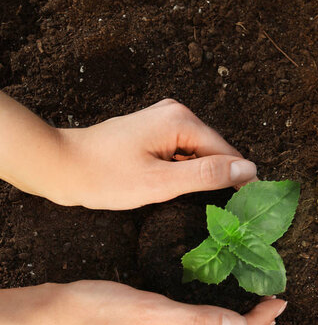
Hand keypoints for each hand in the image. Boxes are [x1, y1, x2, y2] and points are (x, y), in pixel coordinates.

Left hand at [58, 98, 256, 208]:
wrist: (62, 166)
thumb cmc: (105, 177)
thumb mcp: (161, 182)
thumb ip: (207, 175)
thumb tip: (249, 170)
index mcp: (181, 120)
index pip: (226, 152)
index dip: (238, 179)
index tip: (247, 206)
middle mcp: (175, 113)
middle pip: (212, 150)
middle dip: (216, 177)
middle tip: (221, 210)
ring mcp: (162, 120)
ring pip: (196, 152)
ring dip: (197, 175)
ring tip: (194, 201)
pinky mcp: (152, 130)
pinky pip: (179, 151)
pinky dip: (181, 170)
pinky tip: (171, 186)